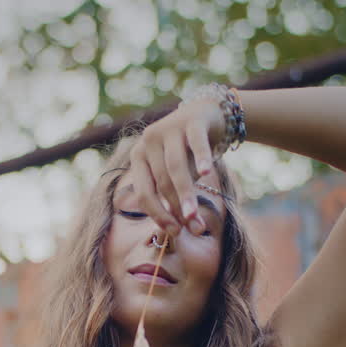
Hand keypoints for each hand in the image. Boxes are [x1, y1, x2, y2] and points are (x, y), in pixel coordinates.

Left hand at [127, 97, 224, 237]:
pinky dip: (201, 158)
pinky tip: (206, 172)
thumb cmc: (188, 152)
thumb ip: (175, 197)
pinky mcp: (190, 120)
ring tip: (194, 215)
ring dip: (186, 194)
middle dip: (177, 208)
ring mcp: (168, 128)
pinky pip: (196, 143)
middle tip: (194, 228)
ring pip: (176, 167)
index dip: (158, 214)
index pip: (144, 192)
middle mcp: (148, 141)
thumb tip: (182, 230)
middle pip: (161, 182)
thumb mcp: (176, 174)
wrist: (206, 114)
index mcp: (138, 157)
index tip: (174, 232)